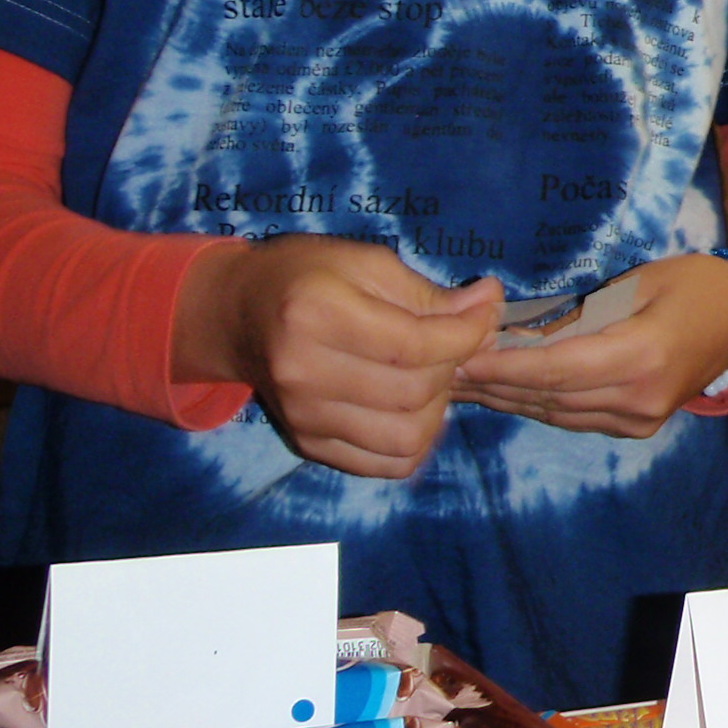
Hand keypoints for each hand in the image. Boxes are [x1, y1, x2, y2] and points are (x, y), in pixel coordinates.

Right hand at [174, 235, 501, 479]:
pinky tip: (413, 407)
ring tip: (431, 375)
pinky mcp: (307, 444)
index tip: (484, 314)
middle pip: (414, 393)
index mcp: (315, 314)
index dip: (467, 334)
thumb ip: (428, 292)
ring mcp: (303, 416)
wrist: (238, 313)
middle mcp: (303, 373)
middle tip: (454, 341)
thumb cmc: (306, 276)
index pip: (415, 345)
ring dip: (439, 408)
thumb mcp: (366, 263)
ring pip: (407, 437)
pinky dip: (415, 442)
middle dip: (454, 366)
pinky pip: (385, 464)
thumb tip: (489, 305)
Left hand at [450, 253, 727, 436]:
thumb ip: (579, 312)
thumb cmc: (692, 285)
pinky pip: (569, 417)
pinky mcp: (633, 427)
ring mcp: (638, 420)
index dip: (504, 367)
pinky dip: (531, 402)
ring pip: (553, 412)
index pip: (557, 368)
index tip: (458, 357)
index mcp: (644, 355)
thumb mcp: (636, 283)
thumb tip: (512, 329)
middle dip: (490, 384)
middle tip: (438, 367)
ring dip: (502, 398)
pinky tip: (497, 391)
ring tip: (455, 381)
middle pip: (548, 396)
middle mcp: (639, 399)